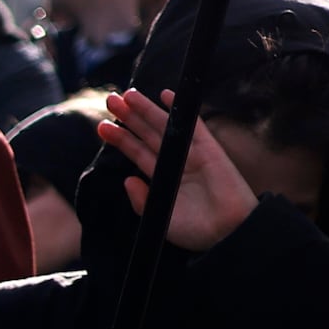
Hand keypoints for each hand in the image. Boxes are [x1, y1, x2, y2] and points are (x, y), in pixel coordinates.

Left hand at [97, 91, 259, 250]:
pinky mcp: (210, 150)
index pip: (138, 152)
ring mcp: (192, 154)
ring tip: (128, 96)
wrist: (226, 233)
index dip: (121, 138)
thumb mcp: (159, 218)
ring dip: (147, 110)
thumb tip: (127, 180)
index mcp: (163, 178)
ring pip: (165, 127)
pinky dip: (182, 111)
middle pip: (148, 134)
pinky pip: (194, 126)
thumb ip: (142, 201)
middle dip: (130, 117)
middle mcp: (175, 162)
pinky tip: (167, 96)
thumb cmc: (196, 231)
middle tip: (111, 100)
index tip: (102, 127)